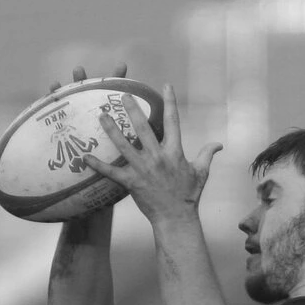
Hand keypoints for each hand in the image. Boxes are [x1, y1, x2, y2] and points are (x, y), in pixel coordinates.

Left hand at [82, 85, 217, 223]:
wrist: (176, 218)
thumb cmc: (188, 196)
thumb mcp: (201, 173)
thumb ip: (207, 155)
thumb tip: (219, 144)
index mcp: (175, 152)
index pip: (173, 122)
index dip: (170, 102)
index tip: (166, 86)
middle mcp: (158, 157)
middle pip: (143, 128)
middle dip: (133, 110)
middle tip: (122, 96)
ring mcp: (143, 169)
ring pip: (124, 145)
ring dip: (111, 129)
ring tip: (101, 115)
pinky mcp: (131, 182)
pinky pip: (111, 172)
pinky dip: (98, 165)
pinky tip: (85, 156)